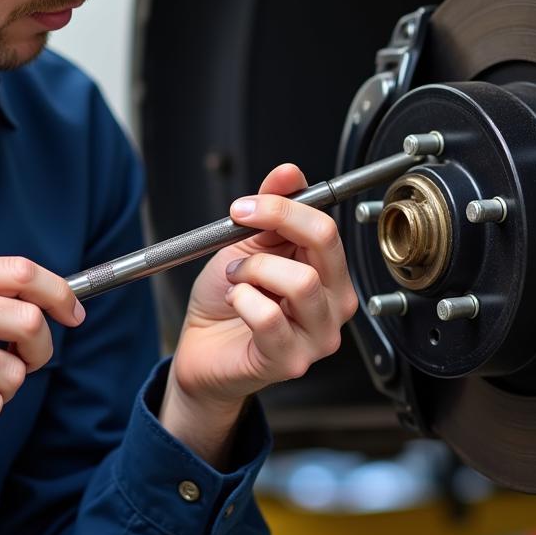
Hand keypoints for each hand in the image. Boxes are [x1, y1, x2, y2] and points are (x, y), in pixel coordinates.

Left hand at [161, 163, 357, 465]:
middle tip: (238, 227)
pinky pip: (269, 317)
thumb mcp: (246, 243)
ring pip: (300, 281)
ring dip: (253, 270)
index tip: (245, 206)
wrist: (202, 348)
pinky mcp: (291, 361)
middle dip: (272, 224)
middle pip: (324, 243)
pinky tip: (235, 303)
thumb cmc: (228, 301)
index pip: (325, 226)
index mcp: (329, 272)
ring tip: (237, 279)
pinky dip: (242, 300)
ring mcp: (318, 336)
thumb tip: (289, 173)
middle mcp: (334, 304)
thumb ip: (272, 207)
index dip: (282, 206)